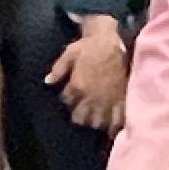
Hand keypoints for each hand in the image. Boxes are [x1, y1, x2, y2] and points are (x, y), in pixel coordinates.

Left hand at [44, 17, 128, 132]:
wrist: (113, 41)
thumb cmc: (90, 46)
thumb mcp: (69, 53)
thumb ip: (58, 69)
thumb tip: (47, 82)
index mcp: (77, 86)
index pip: (66, 101)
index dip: (67, 98)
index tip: (70, 95)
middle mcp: (91, 97)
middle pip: (80, 118)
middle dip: (79, 115)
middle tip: (81, 109)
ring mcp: (107, 101)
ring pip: (97, 123)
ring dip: (93, 121)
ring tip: (94, 117)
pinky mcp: (121, 100)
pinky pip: (117, 121)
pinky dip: (113, 126)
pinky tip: (110, 128)